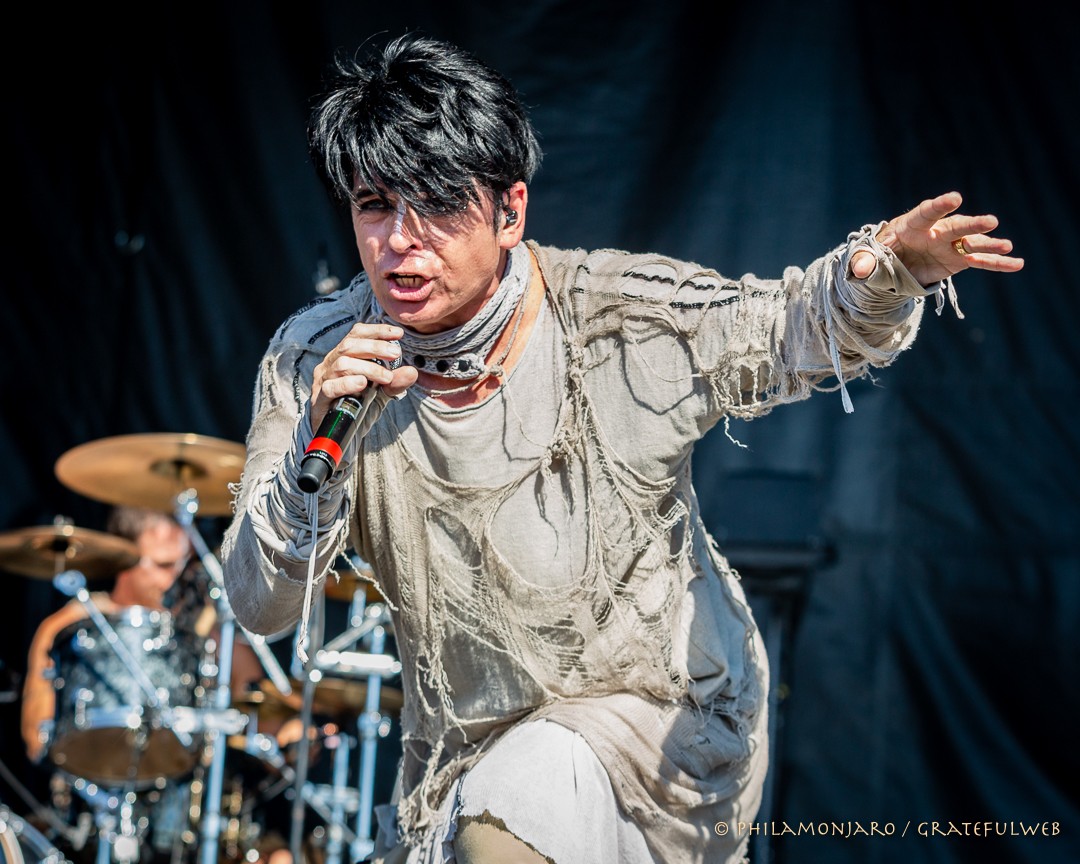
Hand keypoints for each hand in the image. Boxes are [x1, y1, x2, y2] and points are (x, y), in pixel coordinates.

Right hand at [310, 322, 417, 428]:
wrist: (340, 435)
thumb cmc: (357, 409)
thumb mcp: (381, 394)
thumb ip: (394, 383)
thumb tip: (412, 371)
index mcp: (343, 356)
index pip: (356, 335)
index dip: (376, 331)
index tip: (397, 334)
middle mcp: (330, 364)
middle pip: (349, 346)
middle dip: (375, 347)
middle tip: (395, 354)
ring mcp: (323, 381)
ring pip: (342, 364)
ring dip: (368, 368)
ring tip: (386, 377)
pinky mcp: (319, 399)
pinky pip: (330, 387)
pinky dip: (347, 384)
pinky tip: (362, 384)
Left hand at [850, 191, 1023, 284]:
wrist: (890, 264)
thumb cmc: (878, 255)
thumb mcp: (867, 259)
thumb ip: (864, 262)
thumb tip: (859, 271)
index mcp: (911, 225)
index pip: (926, 212)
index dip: (939, 206)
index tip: (954, 198)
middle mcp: (935, 231)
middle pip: (955, 226)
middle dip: (971, 224)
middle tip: (990, 221)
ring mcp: (949, 245)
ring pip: (972, 242)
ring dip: (989, 244)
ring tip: (1007, 246)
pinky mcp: (957, 259)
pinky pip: (979, 261)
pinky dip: (997, 263)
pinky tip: (1017, 263)